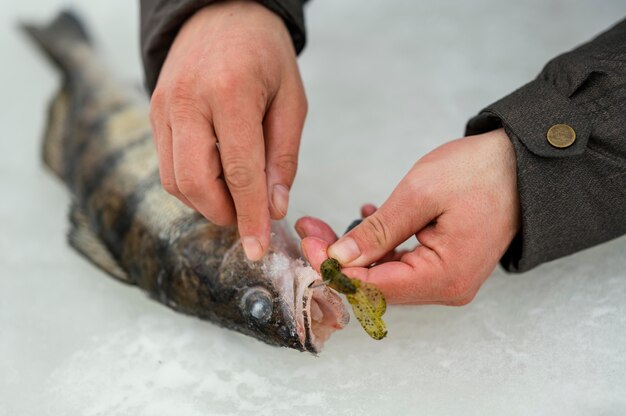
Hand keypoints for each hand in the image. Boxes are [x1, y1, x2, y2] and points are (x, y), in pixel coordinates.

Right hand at [150, 0, 306, 259]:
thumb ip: (283, 157)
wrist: (221, 12)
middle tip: (249, 217)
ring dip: (206, 202)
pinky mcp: (152, 111)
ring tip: (236, 195)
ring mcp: (162, 106)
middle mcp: (187, 101)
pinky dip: (192, 182)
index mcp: (230, 94)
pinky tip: (217, 175)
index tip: (258, 249)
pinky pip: (167, 164)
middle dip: (223, 214)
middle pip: (195, 184)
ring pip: (175, 180)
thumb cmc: (265, 55)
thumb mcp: (291, 101)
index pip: (239, 173)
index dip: (250, 217)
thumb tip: (275, 207)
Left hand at [296, 129, 519, 304]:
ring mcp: (446, 279)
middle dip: (338, 258)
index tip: (307, 242)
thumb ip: (377, 230)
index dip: (334, 268)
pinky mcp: (444, 265)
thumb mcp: (421, 193)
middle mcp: (446, 288)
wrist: (523, 164)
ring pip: (384, 274)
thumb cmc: (481, 172)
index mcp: (444, 277)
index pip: (372, 287)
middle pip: (375, 284)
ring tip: (324, 225)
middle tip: (310, 230)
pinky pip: (401, 262)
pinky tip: (365, 218)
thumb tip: (340, 258)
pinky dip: (378, 245)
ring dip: (354, 250)